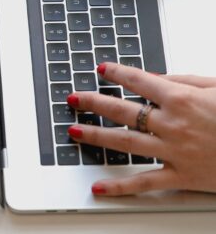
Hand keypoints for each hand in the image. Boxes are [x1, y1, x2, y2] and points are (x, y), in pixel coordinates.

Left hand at [66, 62, 215, 195]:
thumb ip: (183, 80)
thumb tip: (152, 76)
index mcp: (182, 98)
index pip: (139, 81)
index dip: (117, 73)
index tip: (101, 69)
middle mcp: (173, 124)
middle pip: (122, 111)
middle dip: (93, 102)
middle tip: (73, 98)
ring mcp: (175, 152)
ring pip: (125, 143)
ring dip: (95, 136)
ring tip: (73, 131)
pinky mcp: (183, 177)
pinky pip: (145, 182)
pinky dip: (120, 187)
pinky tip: (99, 188)